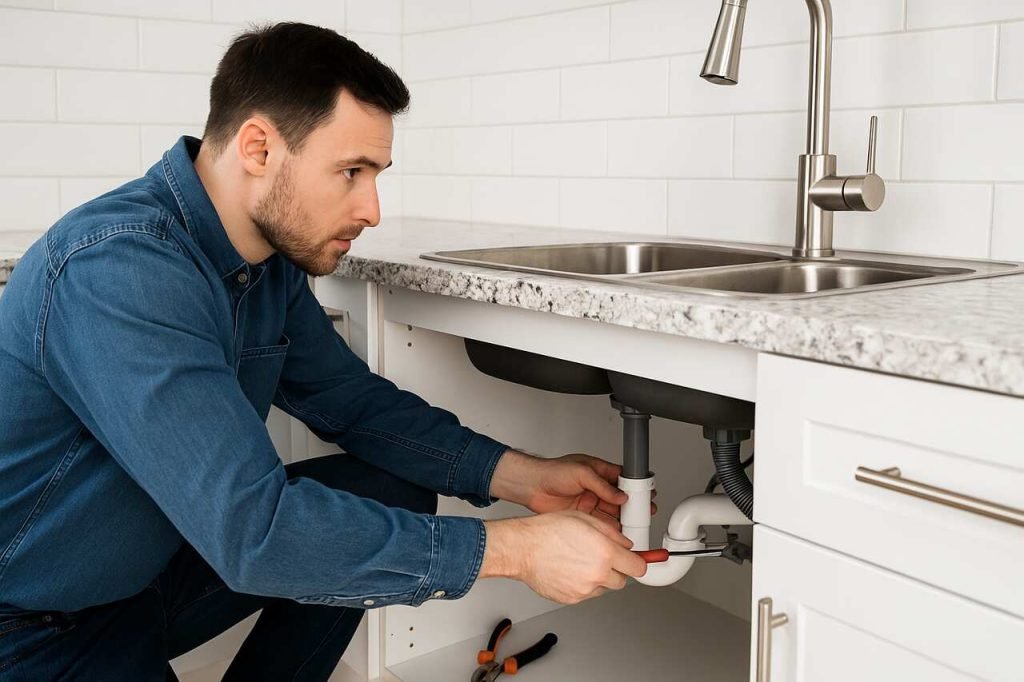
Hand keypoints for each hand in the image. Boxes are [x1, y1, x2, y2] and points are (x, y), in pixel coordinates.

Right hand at [480, 512, 647, 603]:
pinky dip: (584, 585)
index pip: (639, 567)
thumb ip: (612, 533)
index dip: (639, 562)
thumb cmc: (548, 531)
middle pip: (623, 580)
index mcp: (605, 553)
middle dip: (617, 569)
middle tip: (603, 558)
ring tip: (581, 562)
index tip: (637, 561)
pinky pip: (587, 594)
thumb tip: (626, 544)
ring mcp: (585, 589)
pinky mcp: (572, 599)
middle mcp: (598, 574)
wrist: (523, 548)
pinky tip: (571, 570)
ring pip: (604, 588)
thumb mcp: (585, 519)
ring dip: (600, 578)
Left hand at [490, 450, 655, 527]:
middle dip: (633, 506)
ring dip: (622, 519)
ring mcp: (590, 502)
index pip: (623, 479)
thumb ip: (602, 485)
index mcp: (599, 471)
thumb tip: (620, 495)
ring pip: (612, 512)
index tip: (646, 496)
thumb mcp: (581, 472)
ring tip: (633, 525)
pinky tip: (617, 532)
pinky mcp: (582, 515)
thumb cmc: (552, 471)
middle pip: (621, 498)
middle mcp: (596, 487)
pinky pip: (600, 522)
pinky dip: (610, 528)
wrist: (531, 486)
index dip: (636, 488)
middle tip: (643, 514)